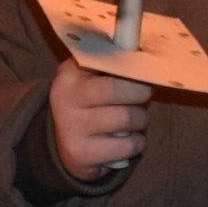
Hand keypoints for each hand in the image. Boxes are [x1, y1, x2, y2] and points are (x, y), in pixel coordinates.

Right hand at [49, 55, 153, 176]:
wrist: (64, 146)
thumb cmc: (89, 105)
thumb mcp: (88, 79)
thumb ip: (109, 65)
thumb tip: (143, 53)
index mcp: (68, 74)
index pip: (104, 60)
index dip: (129, 66)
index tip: (141, 71)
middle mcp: (65, 99)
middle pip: (118, 89)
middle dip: (140, 93)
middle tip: (142, 96)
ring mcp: (72, 127)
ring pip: (128, 118)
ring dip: (141, 120)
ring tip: (134, 119)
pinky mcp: (82, 153)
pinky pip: (128, 145)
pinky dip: (137, 142)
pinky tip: (128, 140)